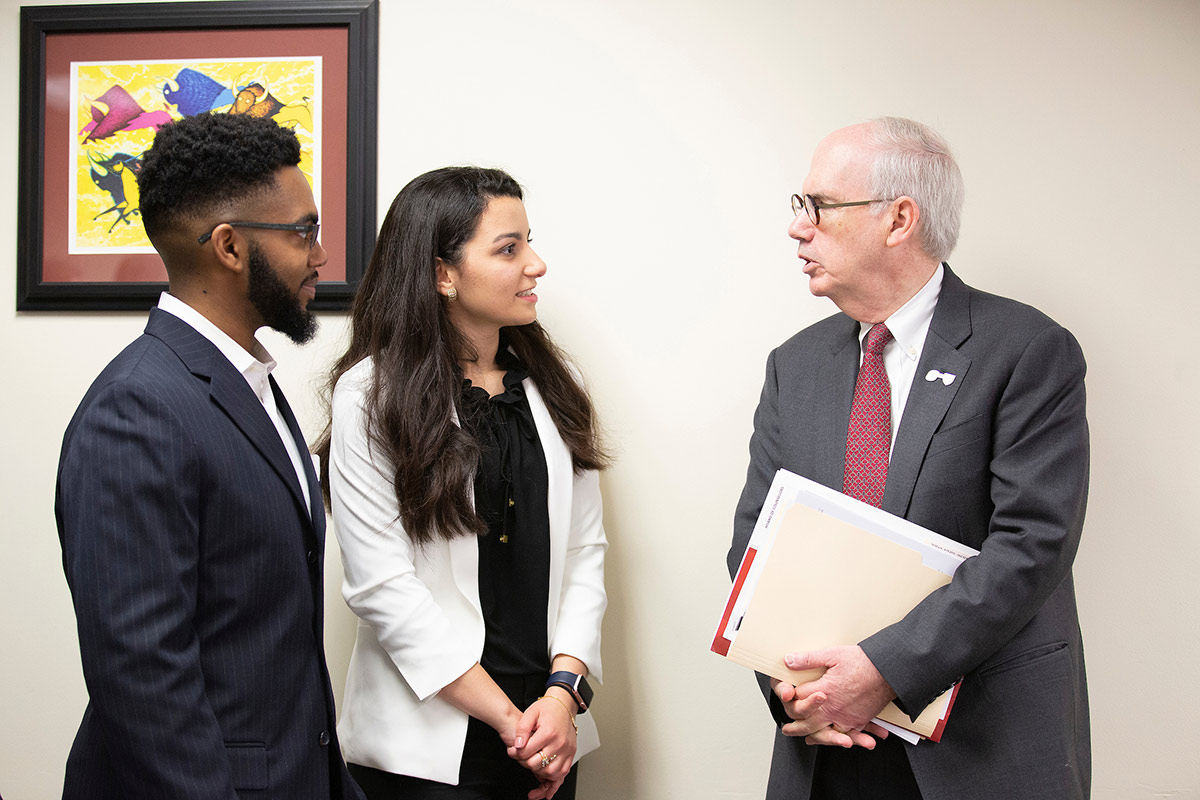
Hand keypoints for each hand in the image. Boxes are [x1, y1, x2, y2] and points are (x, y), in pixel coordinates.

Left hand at [507, 694, 577, 798]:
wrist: (564, 704)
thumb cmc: (547, 708)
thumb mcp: (530, 713)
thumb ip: (522, 729)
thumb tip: (517, 745)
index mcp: (548, 733)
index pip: (527, 752)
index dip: (515, 753)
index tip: (512, 751)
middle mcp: (560, 743)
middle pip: (538, 764)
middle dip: (524, 763)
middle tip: (520, 757)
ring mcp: (567, 750)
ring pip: (551, 773)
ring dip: (539, 774)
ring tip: (531, 769)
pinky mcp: (570, 754)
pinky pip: (563, 773)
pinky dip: (554, 781)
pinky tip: (546, 787)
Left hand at [775, 646, 895, 745]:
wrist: (888, 671)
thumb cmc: (862, 662)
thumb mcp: (832, 655)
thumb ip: (808, 659)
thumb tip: (788, 660)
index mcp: (824, 690)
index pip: (799, 700)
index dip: (789, 698)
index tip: (785, 697)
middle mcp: (833, 708)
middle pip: (809, 722)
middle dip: (796, 727)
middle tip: (787, 729)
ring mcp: (847, 717)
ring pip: (827, 732)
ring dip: (815, 737)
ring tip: (807, 738)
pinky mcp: (860, 720)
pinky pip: (846, 734)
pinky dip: (838, 739)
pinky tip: (835, 740)